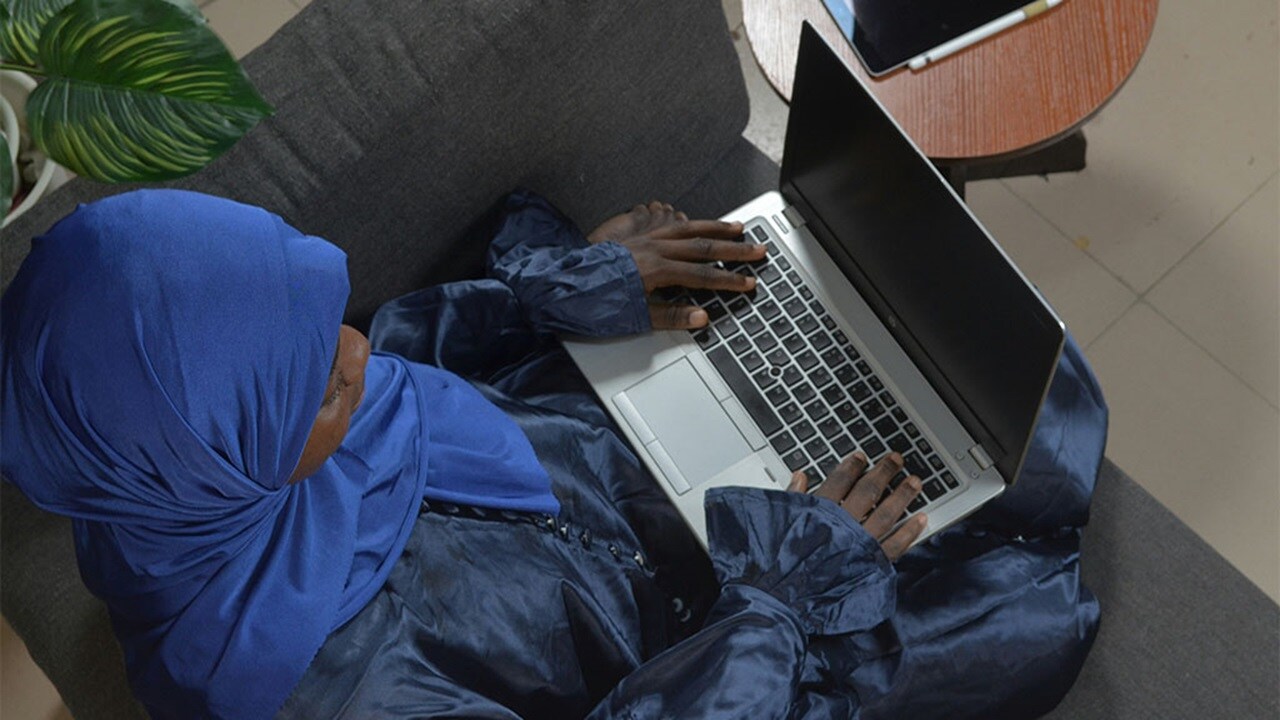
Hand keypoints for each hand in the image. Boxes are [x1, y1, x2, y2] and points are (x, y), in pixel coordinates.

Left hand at [587, 201, 765, 329]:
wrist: (558, 283)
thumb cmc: (592, 303)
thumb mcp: (633, 318)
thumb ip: (670, 316)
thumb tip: (702, 316)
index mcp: (657, 270)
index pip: (703, 277)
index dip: (729, 281)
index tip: (749, 283)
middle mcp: (653, 247)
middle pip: (702, 245)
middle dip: (734, 249)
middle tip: (758, 250)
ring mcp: (642, 235)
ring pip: (686, 227)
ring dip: (714, 226)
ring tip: (736, 227)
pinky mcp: (630, 231)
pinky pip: (663, 219)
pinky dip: (682, 218)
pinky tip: (690, 218)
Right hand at [788, 452, 927, 559]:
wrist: (786, 598)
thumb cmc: (781, 564)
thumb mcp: (782, 523)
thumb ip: (793, 498)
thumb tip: (799, 476)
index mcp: (819, 512)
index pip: (839, 481)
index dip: (852, 466)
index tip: (861, 457)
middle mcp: (843, 525)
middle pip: (868, 492)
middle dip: (884, 472)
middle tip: (896, 459)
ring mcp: (859, 545)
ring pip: (886, 514)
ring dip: (902, 496)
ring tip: (915, 481)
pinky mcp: (869, 565)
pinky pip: (895, 546)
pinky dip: (910, 532)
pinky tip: (921, 518)